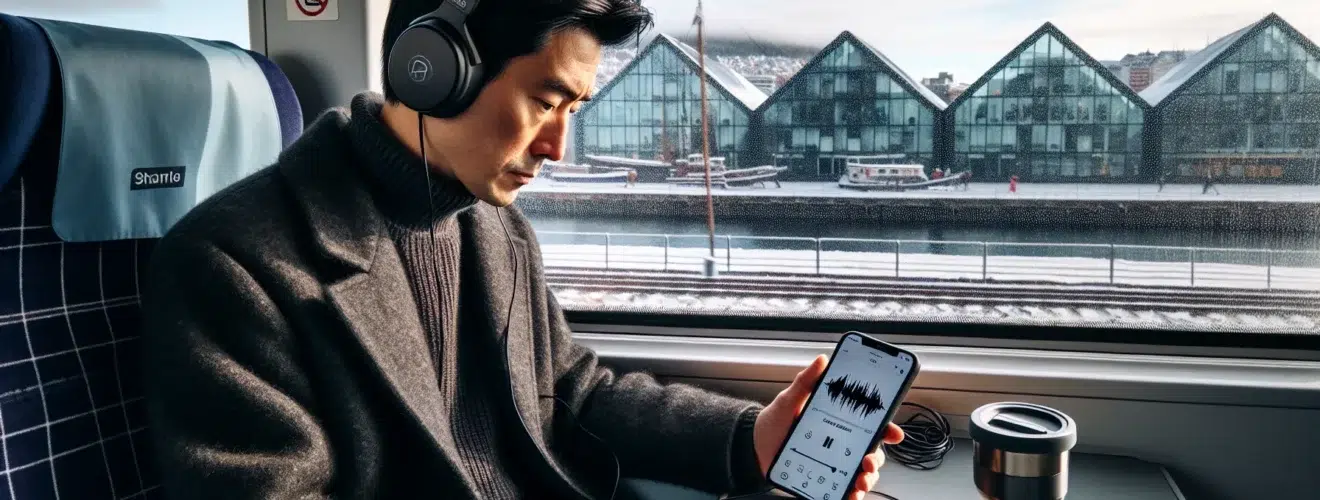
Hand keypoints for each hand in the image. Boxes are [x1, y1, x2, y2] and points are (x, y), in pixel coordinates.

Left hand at [753, 355, 904, 499]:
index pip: (870, 426)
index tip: (894, 433)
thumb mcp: (790, 399)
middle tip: (868, 461)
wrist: (754, 445)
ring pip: (861, 474)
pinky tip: (850, 496)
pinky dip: (851, 496)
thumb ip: (806, 381)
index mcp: (840, 423)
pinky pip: (843, 490)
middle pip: (871, 453)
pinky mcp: (824, 480)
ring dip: (867, 480)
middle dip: (876, 459)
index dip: (887, 429)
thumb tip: (821, 360)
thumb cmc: (775, 421)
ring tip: (859, 481)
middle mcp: (842, 444)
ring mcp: (834, 464)